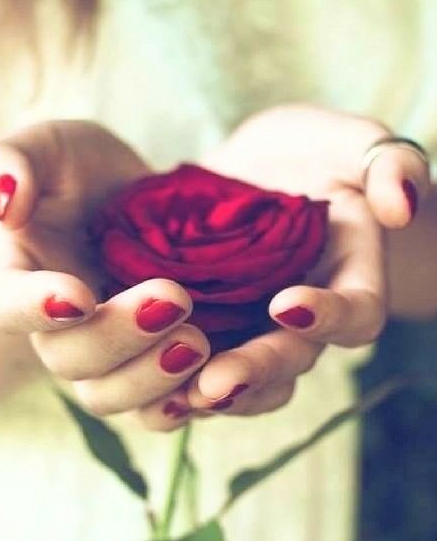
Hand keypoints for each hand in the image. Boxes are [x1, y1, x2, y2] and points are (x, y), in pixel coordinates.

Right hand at [0, 121, 209, 414]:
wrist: (139, 203)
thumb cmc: (84, 174)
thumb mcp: (50, 148)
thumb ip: (9, 162)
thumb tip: (3, 202)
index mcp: (19, 279)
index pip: (5, 304)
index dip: (36, 308)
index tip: (79, 295)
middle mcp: (56, 329)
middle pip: (70, 360)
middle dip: (119, 336)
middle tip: (175, 299)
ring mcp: (103, 357)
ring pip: (109, 395)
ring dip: (152, 377)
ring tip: (198, 342)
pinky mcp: (146, 369)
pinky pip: (154, 410)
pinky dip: (181, 405)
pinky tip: (214, 386)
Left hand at [140, 104, 429, 429]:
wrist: (252, 173)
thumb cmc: (312, 155)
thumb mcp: (350, 144)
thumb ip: (386, 163)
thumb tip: (402, 204)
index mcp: (350, 284)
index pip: (356, 316)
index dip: (329, 317)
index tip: (287, 302)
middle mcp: (303, 325)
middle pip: (288, 363)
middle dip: (254, 372)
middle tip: (216, 382)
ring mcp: (252, 335)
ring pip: (241, 385)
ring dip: (207, 394)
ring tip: (172, 396)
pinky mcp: (206, 333)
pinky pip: (193, 373)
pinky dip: (170, 382)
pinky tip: (137, 379)